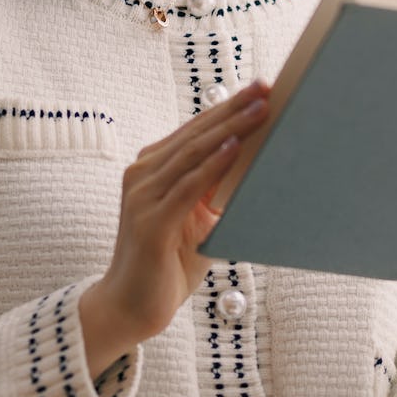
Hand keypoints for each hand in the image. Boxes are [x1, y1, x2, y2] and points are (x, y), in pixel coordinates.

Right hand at [87, 80, 269, 357]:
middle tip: (265, 88)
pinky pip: (187, 186)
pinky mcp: (150, 222)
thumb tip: (257, 168)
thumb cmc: (168, 263)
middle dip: (233, 109)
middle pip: (196, 134)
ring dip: (230, 129)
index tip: (260, 88)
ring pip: (192, 153)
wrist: (131, 307)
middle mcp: (143, 175)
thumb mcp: (198, 219)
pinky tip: (236, 147)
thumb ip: (215, 191)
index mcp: (153, 169)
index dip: (227, 108)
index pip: (195, 130)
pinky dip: (214, 165)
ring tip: (260, 110)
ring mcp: (143, 196)